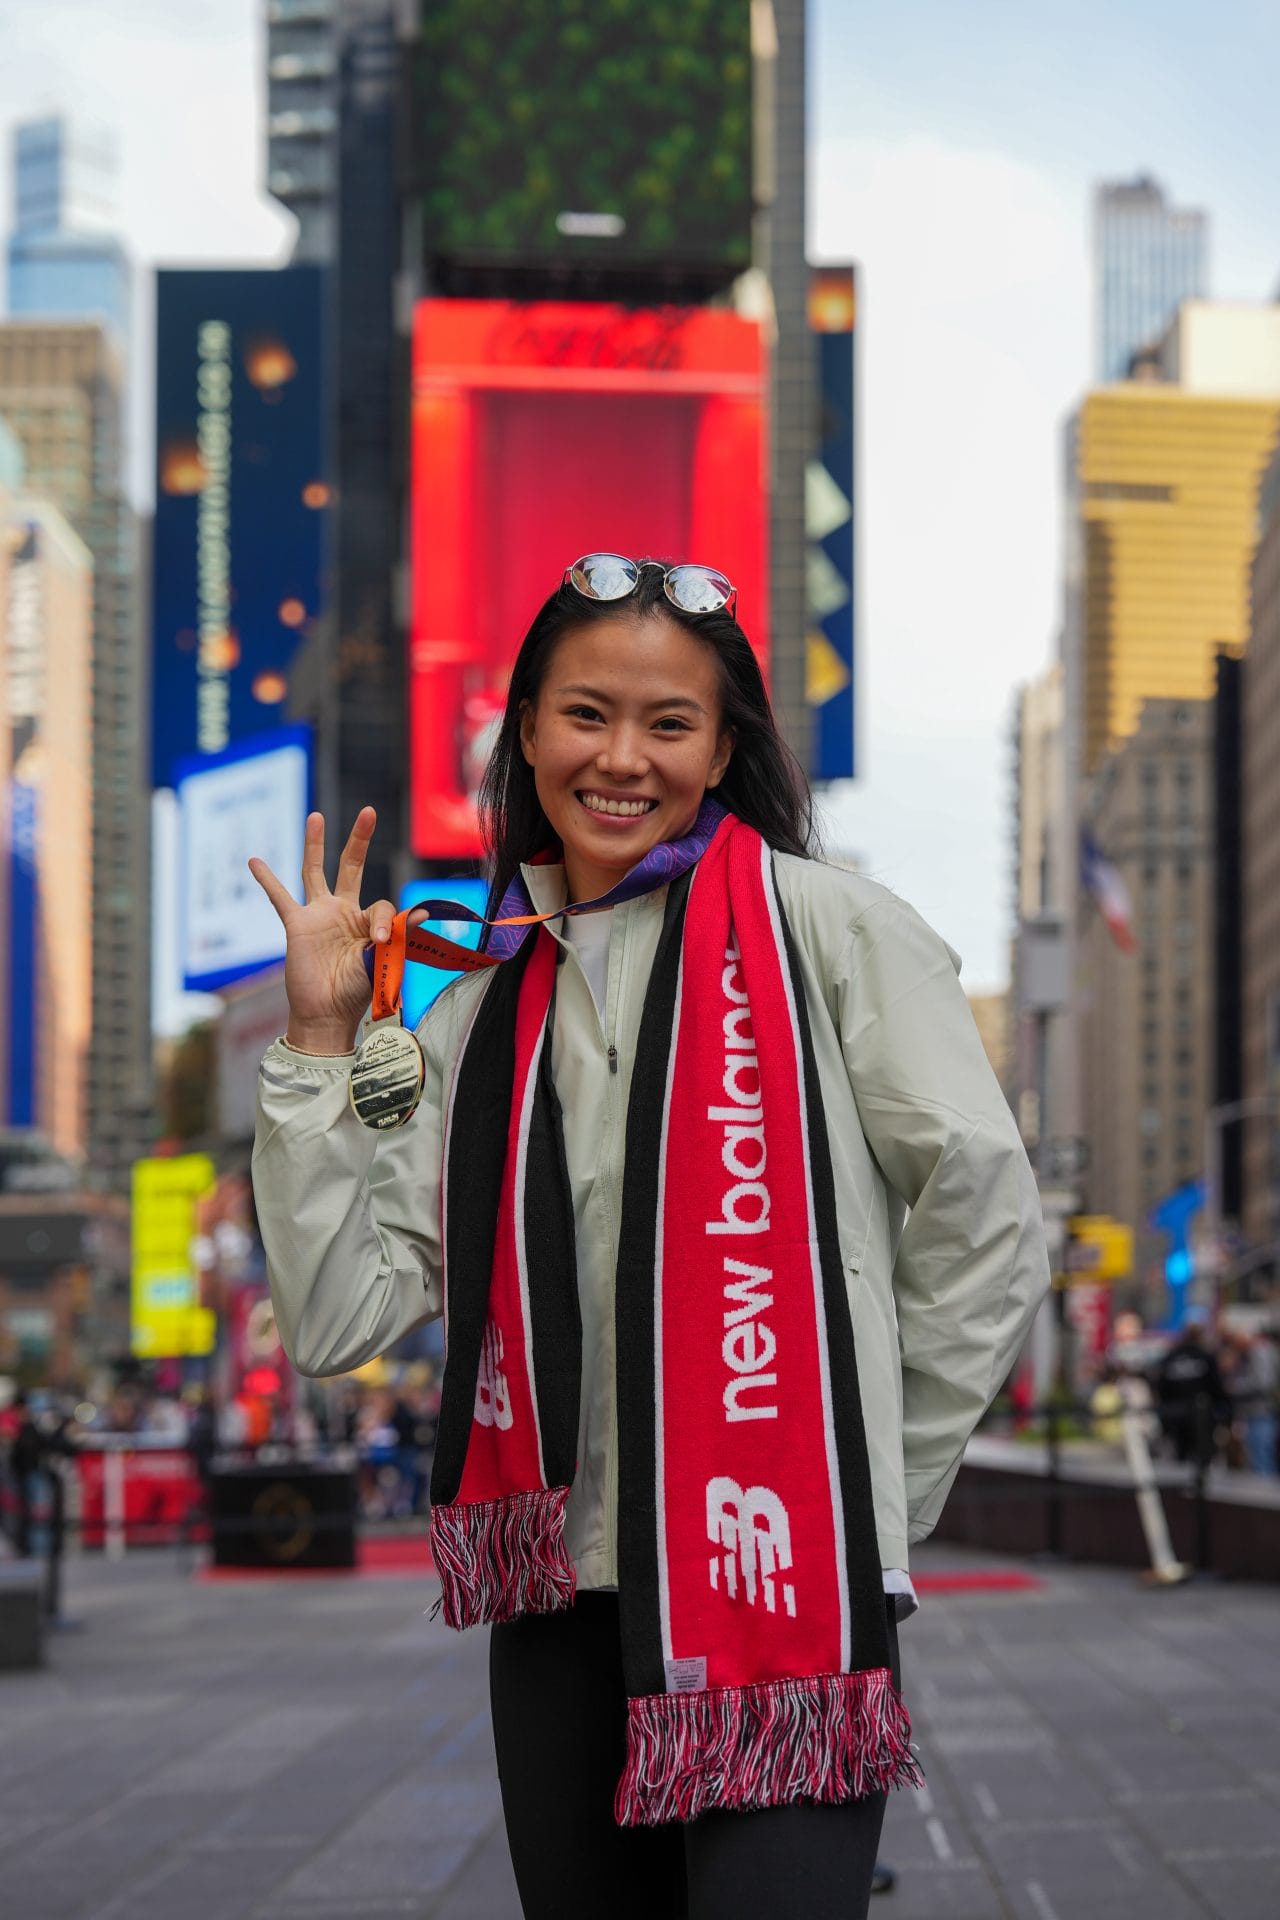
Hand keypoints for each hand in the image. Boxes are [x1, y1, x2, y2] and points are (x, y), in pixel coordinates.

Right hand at [248, 807, 393, 1052]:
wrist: (327, 1015)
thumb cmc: (357, 992)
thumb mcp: (382, 960)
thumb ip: (399, 934)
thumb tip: (425, 912)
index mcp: (369, 921)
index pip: (383, 905)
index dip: (388, 920)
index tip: (384, 940)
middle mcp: (344, 912)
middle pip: (351, 866)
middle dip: (359, 840)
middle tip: (369, 812)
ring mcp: (318, 916)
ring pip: (314, 871)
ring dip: (315, 845)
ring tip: (316, 817)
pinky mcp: (296, 926)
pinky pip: (280, 898)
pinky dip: (268, 880)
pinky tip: (255, 860)